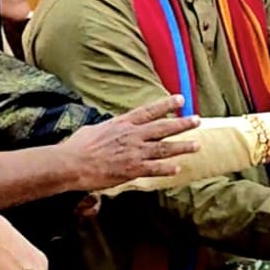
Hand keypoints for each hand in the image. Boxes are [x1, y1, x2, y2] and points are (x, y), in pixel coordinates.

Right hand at [62, 95, 200, 191]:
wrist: (72, 163)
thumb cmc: (78, 146)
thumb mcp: (95, 129)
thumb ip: (109, 127)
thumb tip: (111, 127)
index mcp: (123, 123)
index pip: (149, 111)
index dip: (166, 105)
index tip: (181, 99)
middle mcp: (132, 135)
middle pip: (163, 128)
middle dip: (182, 124)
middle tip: (197, 120)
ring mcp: (134, 152)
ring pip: (164, 148)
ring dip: (182, 147)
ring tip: (196, 146)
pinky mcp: (132, 169)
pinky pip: (155, 169)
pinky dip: (167, 169)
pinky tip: (177, 169)